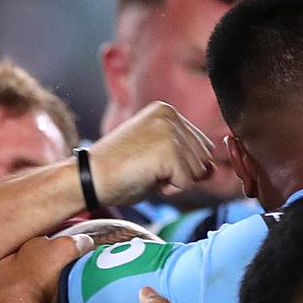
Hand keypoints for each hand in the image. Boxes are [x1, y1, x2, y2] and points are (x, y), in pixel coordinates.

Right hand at [86, 101, 213, 205]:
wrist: (89, 177)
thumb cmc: (118, 171)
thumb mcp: (158, 160)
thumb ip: (187, 160)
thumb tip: (213, 169)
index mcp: (166, 111)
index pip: (200, 145)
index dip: (180, 165)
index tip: (148, 163)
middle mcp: (171, 115)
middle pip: (203, 157)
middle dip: (181, 173)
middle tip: (147, 170)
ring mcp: (170, 131)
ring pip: (197, 171)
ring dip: (175, 182)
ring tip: (146, 173)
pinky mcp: (169, 151)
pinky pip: (187, 183)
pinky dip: (170, 191)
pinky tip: (147, 179)